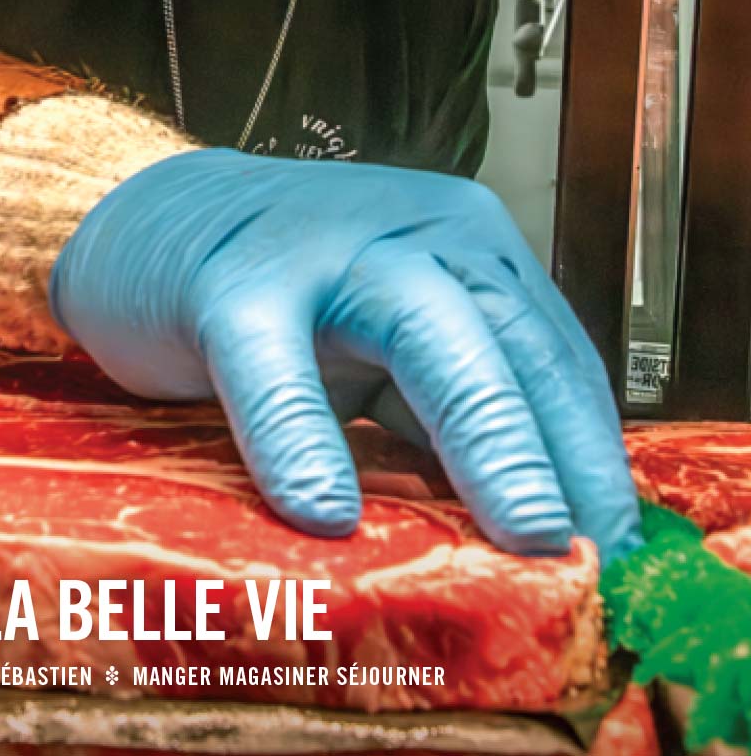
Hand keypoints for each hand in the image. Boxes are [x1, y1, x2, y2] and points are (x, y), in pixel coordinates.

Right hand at [49, 150, 641, 567]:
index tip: (615, 544)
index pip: (549, 350)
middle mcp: (411, 232)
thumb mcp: (385, 344)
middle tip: (592, 549)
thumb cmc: (286, 293)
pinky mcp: (232, 283)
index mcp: (463, 245)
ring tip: (519, 529)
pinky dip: (302, 440)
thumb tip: (530, 531)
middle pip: (506, 337)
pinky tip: (324, 509)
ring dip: (482, 434)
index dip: (589, 450)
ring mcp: (322, 250)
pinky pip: (275, 368)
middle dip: (559, 446)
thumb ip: (446, 411)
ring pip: (421, 331)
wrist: (154, 221)